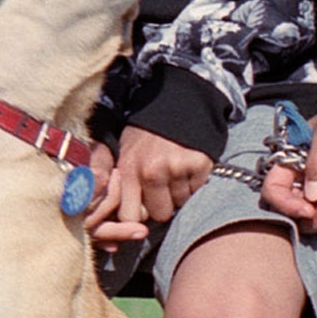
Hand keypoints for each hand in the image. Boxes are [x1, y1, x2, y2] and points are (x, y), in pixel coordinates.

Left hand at [86, 128, 213, 243]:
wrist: (176, 100)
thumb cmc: (145, 131)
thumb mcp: (122, 150)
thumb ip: (118, 180)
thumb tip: (117, 216)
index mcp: (128, 169)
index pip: (129, 216)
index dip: (137, 217)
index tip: (142, 209)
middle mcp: (151, 172)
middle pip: (160, 214)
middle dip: (162, 204)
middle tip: (162, 185)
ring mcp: (177, 168)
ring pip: (180, 203)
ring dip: (179, 192)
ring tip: (175, 170)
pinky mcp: (199, 164)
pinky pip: (197, 190)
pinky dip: (194, 182)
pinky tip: (188, 165)